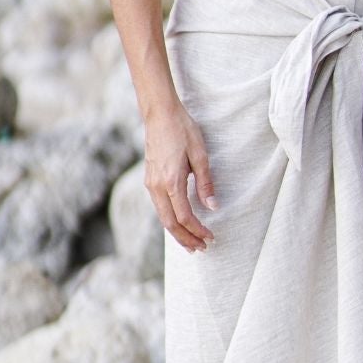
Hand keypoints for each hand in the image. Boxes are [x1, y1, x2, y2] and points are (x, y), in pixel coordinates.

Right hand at [143, 101, 216, 251]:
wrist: (160, 114)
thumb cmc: (182, 130)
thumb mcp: (200, 155)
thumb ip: (205, 183)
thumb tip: (212, 207)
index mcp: (171, 182)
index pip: (184, 217)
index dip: (198, 230)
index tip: (211, 237)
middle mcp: (157, 186)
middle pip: (170, 224)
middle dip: (186, 239)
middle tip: (201, 249)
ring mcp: (150, 184)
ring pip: (162, 217)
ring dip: (177, 232)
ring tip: (191, 243)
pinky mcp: (149, 179)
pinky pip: (159, 207)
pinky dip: (169, 220)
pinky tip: (179, 223)